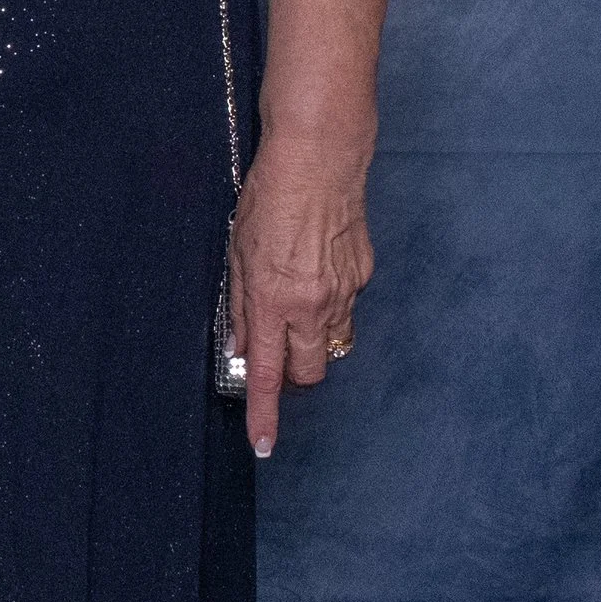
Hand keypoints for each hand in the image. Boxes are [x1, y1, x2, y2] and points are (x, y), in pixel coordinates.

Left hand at [226, 135, 371, 459]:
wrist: (320, 157)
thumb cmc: (270, 197)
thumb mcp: (236, 252)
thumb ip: (240, 305)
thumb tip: (238, 346)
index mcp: (273, 300)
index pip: (267, 374)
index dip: (264, 415)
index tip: (262, 444)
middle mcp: (312, 304)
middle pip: (309, 373)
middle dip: (293, 376)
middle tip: (275, 355)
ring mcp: (344, 291)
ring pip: (330, 342)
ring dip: (311, 338)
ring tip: (294, 301)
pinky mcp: (364, 273)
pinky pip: (345, 306)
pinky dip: (329, 301)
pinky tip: (316, 267)